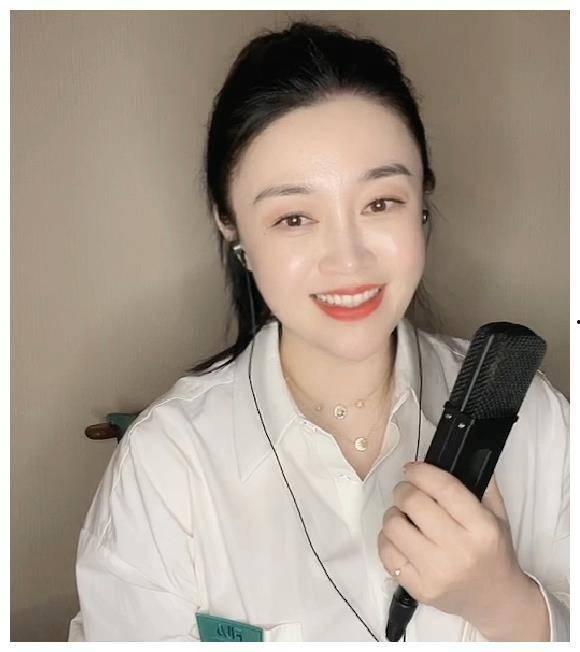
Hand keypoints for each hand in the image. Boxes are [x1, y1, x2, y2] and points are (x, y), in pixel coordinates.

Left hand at [377, 461, 529, 632]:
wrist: (496, 601)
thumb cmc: (494, 552)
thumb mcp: (497, 515)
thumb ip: (482, 484)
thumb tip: (460, 453)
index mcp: (481, 528)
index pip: (443, 488)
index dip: (421, 472)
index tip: (411, 468)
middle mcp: (459, 550)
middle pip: (413, 503)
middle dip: (404, 490)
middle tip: (408, 492)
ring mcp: (436, 572)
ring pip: (394, 526)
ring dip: (394, 514)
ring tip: (404, 517)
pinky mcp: (418, 589)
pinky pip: (386, 553)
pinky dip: (387, 539)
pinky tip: (400, 538)